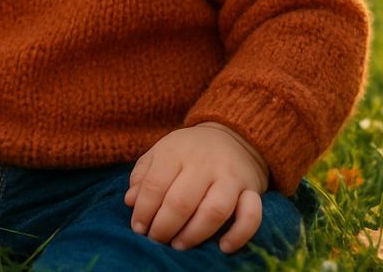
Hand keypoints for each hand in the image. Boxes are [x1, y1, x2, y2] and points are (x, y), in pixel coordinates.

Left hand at [123, 122, 268, 253]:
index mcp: (176, 151)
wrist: (232, 136)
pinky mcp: (252, 190)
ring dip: (194, 234)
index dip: (143, 211)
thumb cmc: (187, 152)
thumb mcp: (160, 154)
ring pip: (214, 210)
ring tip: (179, 244)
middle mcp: (205, 163)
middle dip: (164, 227)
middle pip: (181, 201)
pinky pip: (252, 215)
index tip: (139, 228)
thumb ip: (142, 176)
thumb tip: (130, 201)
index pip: (155, 185)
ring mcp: (230, 176)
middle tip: (157, 239)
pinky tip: (223, 247)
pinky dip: (239, 234)